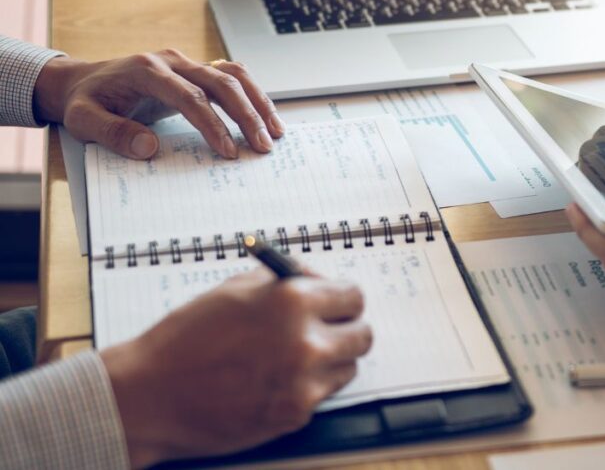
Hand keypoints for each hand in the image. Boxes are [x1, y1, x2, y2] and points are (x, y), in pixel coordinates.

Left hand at [33, 49, 284, 158]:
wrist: (83, 80)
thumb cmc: (86, 101)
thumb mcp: (83, 120)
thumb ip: (113, 132)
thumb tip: (150, 148)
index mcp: (147, 70)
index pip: (190, 96)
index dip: (212, 124)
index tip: (227, 151)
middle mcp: (172, 60)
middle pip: (221, 82)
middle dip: (247, 115)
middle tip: (263, 146)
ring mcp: (187, 63)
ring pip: (233, 75)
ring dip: (258, 102)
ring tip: (276, 131)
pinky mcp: (196, 70)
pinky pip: (231, 76)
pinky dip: (252, 95)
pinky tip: (266, 117)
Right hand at [101, 270, 371, 467]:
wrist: (151, 395)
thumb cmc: (186, 339)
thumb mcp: (236, 290)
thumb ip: (286, 281)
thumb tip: (320, 280)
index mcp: (293, 301)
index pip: (353, 296)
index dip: (342, 300)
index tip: (337, 304)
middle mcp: (305, 341)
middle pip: (362, 335)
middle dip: (345, 329)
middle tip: (325, 331)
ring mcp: (303, 382)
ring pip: (348, 367)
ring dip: (330, 361)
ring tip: (293, 357)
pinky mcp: (295, 414)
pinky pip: (322, 394)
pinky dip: (307, 387)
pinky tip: (274, 381)